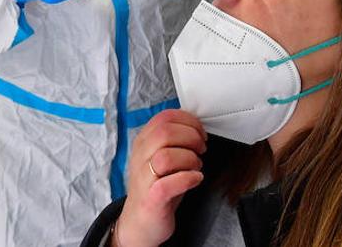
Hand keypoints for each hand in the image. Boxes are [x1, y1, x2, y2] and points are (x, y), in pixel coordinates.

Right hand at [112, 110, 206, 246]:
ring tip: (196, 166)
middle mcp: (140, 157)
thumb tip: (197, 126)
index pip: (164, 117)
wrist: (140, 223)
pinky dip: (188, 178)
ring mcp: (143, 178)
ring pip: (166, 156)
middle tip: (201, 149)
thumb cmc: (157, 187)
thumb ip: (174, 140)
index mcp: (143, 142)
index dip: (188, 121)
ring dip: (190, 159)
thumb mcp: (162, 157)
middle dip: (191, 137)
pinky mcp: (151, 199)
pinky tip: (195, 179)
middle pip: (165, 132)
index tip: (200, 132)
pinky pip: (169, 184)